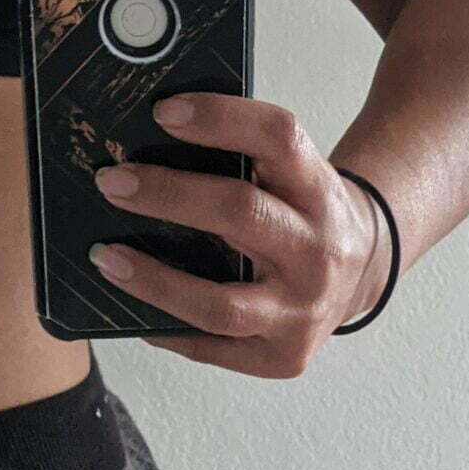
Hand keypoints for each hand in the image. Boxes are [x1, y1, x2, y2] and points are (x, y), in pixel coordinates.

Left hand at [89, 92, 388, 374]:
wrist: (363, 271)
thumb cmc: (304, 215)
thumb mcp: (293, 176)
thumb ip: (244, 160)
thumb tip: (147, 149)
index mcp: (320, 190)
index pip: (279, 138)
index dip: (221, 119)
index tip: (162, 111)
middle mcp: (317, 252)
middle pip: (241, 213)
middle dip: (168, 195)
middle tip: (111, 181)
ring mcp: (302, 312)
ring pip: (218, 304)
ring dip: (153, 281)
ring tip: (105, 257)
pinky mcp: (283, 358)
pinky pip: (209, 347)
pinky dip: (164, 327)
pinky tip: (133, 310)